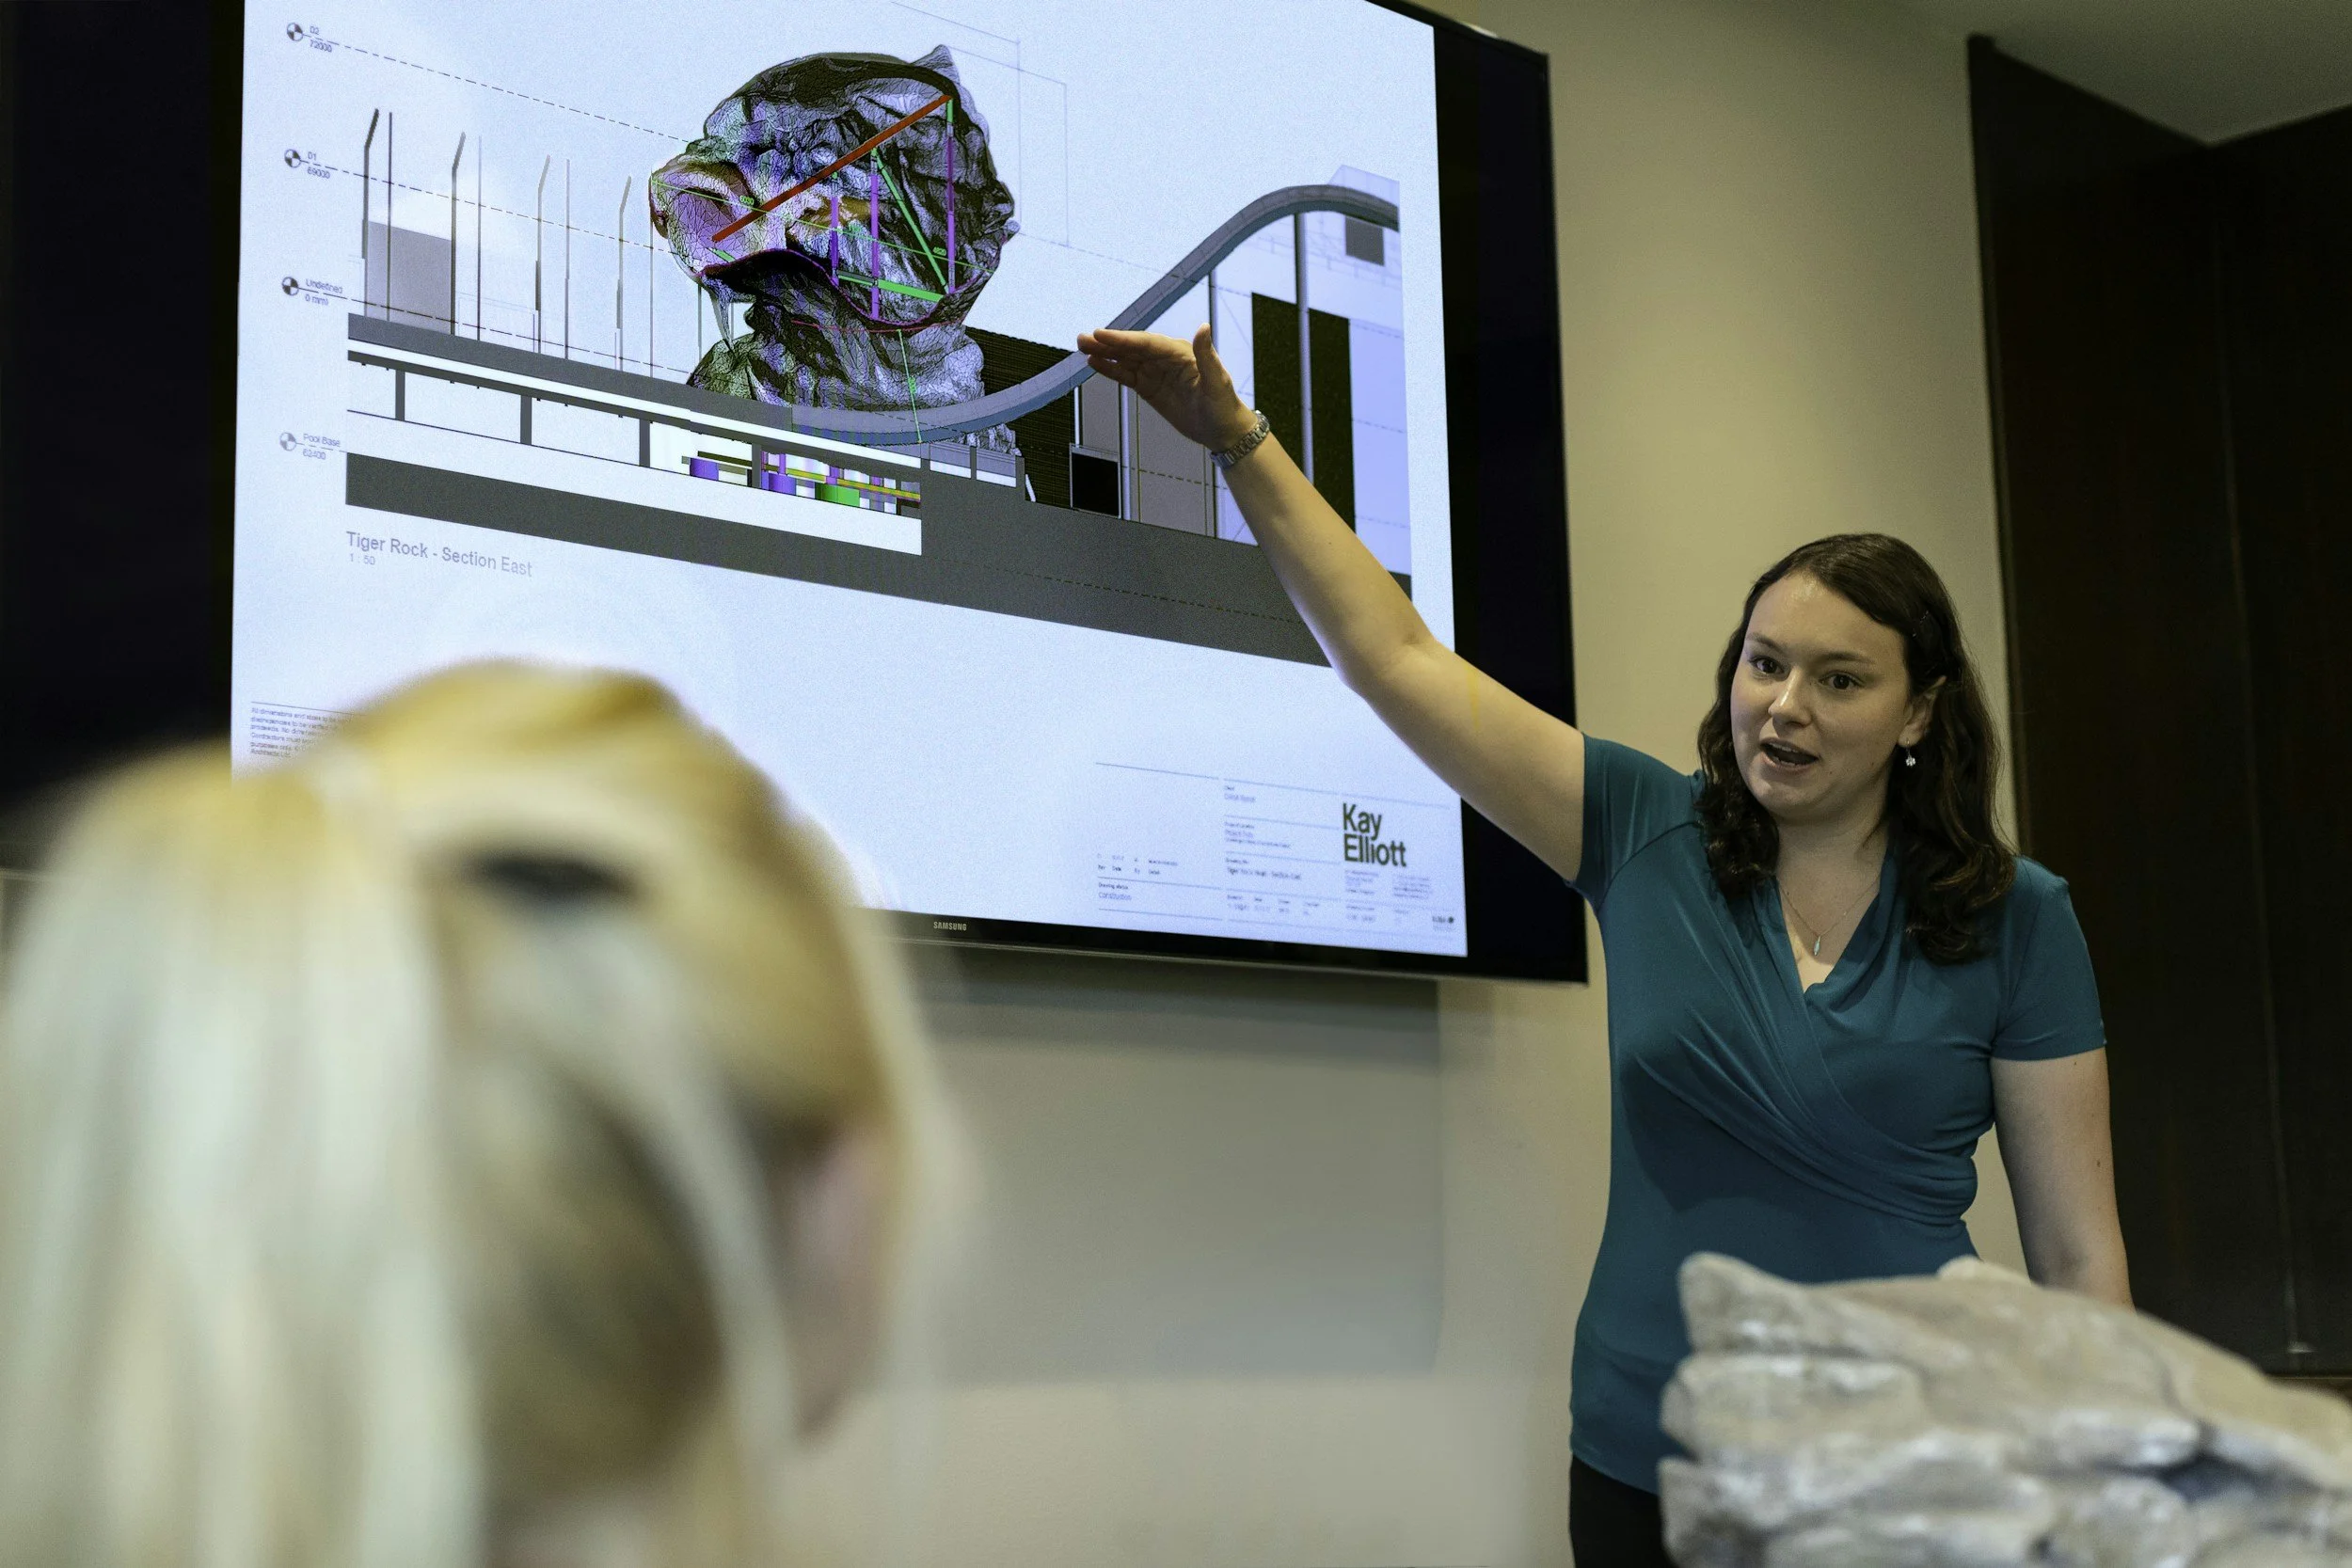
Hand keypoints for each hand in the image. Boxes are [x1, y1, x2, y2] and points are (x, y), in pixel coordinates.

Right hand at [1076, 324, 1257, 452]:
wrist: (1224, 430)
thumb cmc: (1224, 406)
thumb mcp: (1216, 381)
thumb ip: (1206, 354)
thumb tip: (1204, 326)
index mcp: (1181, 352)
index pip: (1147, 343)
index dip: (1124, 339)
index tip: (1102, 335)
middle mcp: (1166, 358)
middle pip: (1132, 348)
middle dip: (1107, 343)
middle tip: (1083, 338)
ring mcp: (1156, 372)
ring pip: (1126, 360)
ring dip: (1104, 354)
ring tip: (1082, 348)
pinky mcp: (1150, 388)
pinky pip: (1127, 375)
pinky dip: (1111, 369)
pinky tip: (1095, 363)